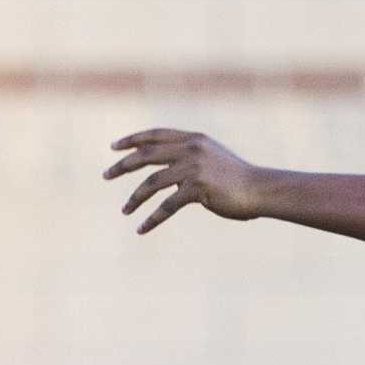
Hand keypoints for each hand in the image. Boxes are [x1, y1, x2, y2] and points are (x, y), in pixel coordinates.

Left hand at [106, 129, 265, 232]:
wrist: (259, 189)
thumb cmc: (236, 179)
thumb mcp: (210, 159)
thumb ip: (188, 159)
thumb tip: (166, 173)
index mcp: (193, 138)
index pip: (155, 135)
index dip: (133, 140)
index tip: (114, 148)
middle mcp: (191, 148)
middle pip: (146, 155)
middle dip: (123, 166)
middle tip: (105, 175)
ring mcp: (194, 167)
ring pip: (152, 182)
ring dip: (135, 198)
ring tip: (124, 210)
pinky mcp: (197, 188)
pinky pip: (167, 206)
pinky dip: (152, 219)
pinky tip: (141, 229)